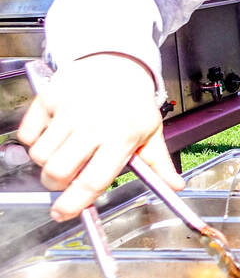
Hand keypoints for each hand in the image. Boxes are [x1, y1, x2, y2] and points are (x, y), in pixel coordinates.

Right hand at [17, 54, 183, 220]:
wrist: (117, 63)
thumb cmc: (133, 103)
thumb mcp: (151, 132)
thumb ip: (159, 164)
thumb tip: (175, 187)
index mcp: (122, 137)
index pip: (93, 180)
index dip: (75, 203)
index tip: (62, 214)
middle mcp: (93, 125)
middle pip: (58, 172)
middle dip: (57, 184)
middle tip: (65, 178)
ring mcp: (68, 111)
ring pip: (39, 156)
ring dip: (46, 162)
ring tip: (64, 152)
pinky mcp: (48, 99)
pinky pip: (26, 134)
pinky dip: (33, 141)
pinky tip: (53, 135)